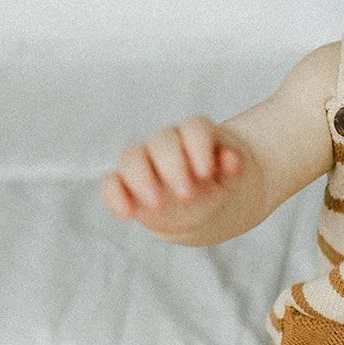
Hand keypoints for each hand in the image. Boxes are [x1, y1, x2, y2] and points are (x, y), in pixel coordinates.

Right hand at [101, 116, 246, 237]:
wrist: (198, 204)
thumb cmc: (214, 183)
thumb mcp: (230, 178)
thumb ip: (232, 167)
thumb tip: (232, 159)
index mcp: (195, 136)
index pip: (194, 129)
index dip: (199, 147)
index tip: (205, 173)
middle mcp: (166, 143)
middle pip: (162, 141)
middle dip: (173, 166)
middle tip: (187, 195)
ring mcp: (142, 162)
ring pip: (131, 156)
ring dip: (142, 179)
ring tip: (157, 205)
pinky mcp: (124, 183)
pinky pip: (111, 182)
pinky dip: (114, 196)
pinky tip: (126, 215)